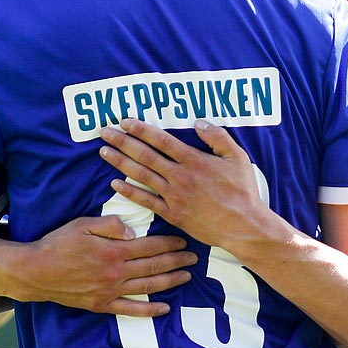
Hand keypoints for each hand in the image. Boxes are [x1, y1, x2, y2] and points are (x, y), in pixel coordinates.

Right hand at [7, 215, 194, 314]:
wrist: (35, 272)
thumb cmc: (57, 244)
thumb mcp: (82, 224)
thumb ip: (110, 224)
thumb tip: (132, 230)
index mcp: (113, 250)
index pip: (150, 246)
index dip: (169, 244)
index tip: (183, 241)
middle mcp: (116, 272)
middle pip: (155, 266)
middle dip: (177, 261)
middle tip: (194, 257)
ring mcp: (111, 291)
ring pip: (148, 286)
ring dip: (171, 281)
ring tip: (187, 277)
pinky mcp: (102, 305)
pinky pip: (131, 309)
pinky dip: (149, 310)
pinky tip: (165, 308)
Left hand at [100, 120, 272, 254]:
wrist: (243, 225)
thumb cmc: (243, 191)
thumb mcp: (237, 158)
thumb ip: (218, 137)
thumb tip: (199, 122)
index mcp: (194, 160)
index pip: (162, 140)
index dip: (142, 129)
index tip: (125, 121)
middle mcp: (180, 176)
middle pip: (145, 155)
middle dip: (122, 141)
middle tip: (105, 132)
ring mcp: (174, 196)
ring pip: (141, 175)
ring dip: (120, 162)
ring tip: (104, 152)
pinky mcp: (172, 214)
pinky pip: (146, 201)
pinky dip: (129, 192)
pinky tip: (115, 183)